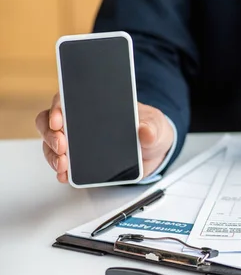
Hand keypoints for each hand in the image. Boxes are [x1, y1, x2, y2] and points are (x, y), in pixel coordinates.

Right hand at [35, 93, 174, 182]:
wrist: (154, 151)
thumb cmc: (151, 129)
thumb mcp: (156, 125)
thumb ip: (151, 127)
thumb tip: (145, 131)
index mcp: (95, 105)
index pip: (67, 99)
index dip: (58, 107)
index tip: (59, 119)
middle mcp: (81, 122)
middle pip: (51, 122)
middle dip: (51, 134)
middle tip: (62, 145)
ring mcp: (78, 142)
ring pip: (52, 145)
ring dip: (53, 155)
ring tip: (63, 164)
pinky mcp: (82, 162)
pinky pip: (64, 165)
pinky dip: (61, 171)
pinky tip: (64, 175)